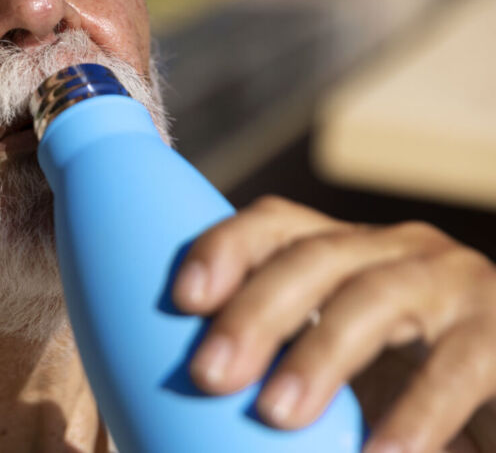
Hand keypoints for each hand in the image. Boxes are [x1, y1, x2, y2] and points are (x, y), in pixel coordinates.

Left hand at [171, 195, 495, 452]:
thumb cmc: (405, 395)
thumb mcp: (337, 374)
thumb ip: (274, 369)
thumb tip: (182, 402)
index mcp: (345, 253)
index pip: (275, 225)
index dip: (225, 249)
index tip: (182, 299)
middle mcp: (397, 252)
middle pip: (313, 257)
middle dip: (255, 312)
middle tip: (208, 375)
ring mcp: (456, 284)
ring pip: (374, 299)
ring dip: (319, 355)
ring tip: (274, 414)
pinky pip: (456, 366)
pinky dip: (414, 414)